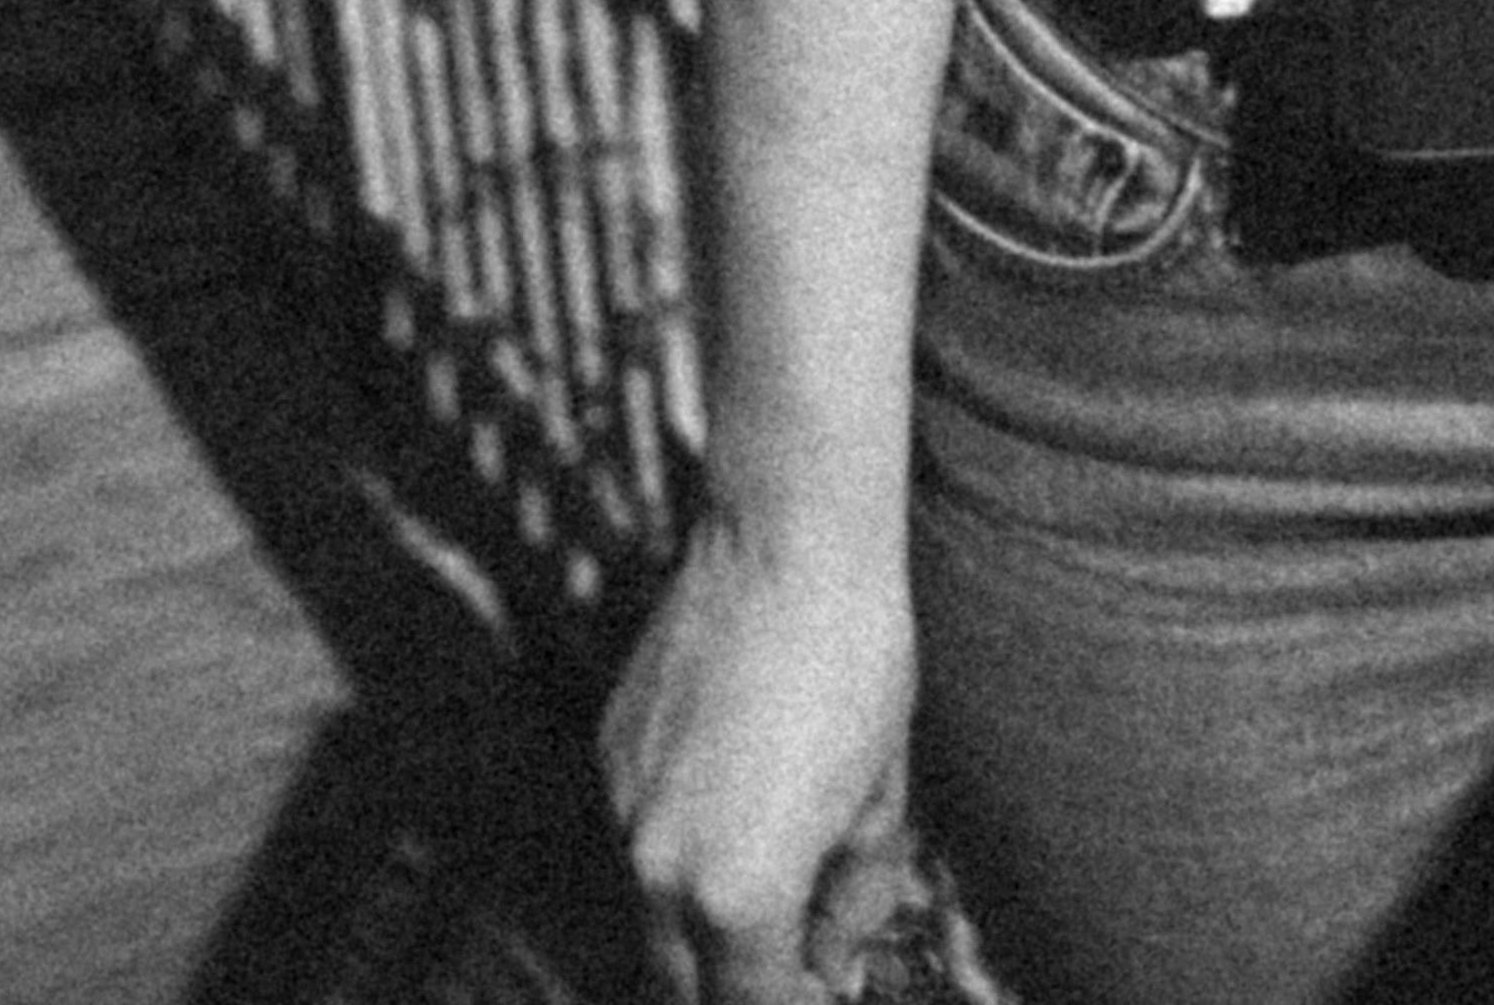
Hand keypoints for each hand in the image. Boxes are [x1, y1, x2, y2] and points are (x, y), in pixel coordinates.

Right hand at [602, 505, 918, 1004]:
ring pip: (654, 914)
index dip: (802, 1002)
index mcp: (738, 896)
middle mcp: (661, 868)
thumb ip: (852, 906)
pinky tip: (739, 793)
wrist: (787, 535)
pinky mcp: (611, 753)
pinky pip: (641, 836)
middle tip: (797, 959)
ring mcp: (624, 808)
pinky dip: (684, 848)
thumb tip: (832, 962)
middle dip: (742, 984)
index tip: (828, 986)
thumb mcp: (882, 802)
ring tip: (775, 867)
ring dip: (705, 922)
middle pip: (684, 987)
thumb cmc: (856, 661)